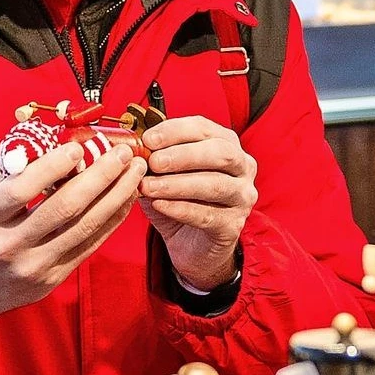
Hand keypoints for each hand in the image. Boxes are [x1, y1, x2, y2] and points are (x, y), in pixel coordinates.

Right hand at [0, 142, 145, 357]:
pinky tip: (126, 198)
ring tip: (134, 171)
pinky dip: (112, 219)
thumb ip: (10, 166)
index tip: (78, 146)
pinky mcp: (54, 278)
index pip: (22, 189)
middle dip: (100, 177)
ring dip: (116, 196)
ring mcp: (34, 264)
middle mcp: (10, 243)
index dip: (52, 166)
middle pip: (64, 208)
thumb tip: (46, 133)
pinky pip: (90, 245)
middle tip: (122, 153)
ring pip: (85, 227)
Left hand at [139, 115, 256, 292]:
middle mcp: (243, 167)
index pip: (204, 128)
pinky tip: (159, 205)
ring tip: (149, 186)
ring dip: (178, 184)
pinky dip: (181, 209)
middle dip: (182, 155)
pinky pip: (208, 215)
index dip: (175, 131)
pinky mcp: (234, 225)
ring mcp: (243, 197)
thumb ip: (152, 160)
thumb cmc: (179, 202)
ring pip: (215, 185)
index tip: (147, 139)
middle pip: (219, 153)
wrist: (191, 246)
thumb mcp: (163, 176)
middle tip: (153, 161)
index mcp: (226, 144)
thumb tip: (131, 147)